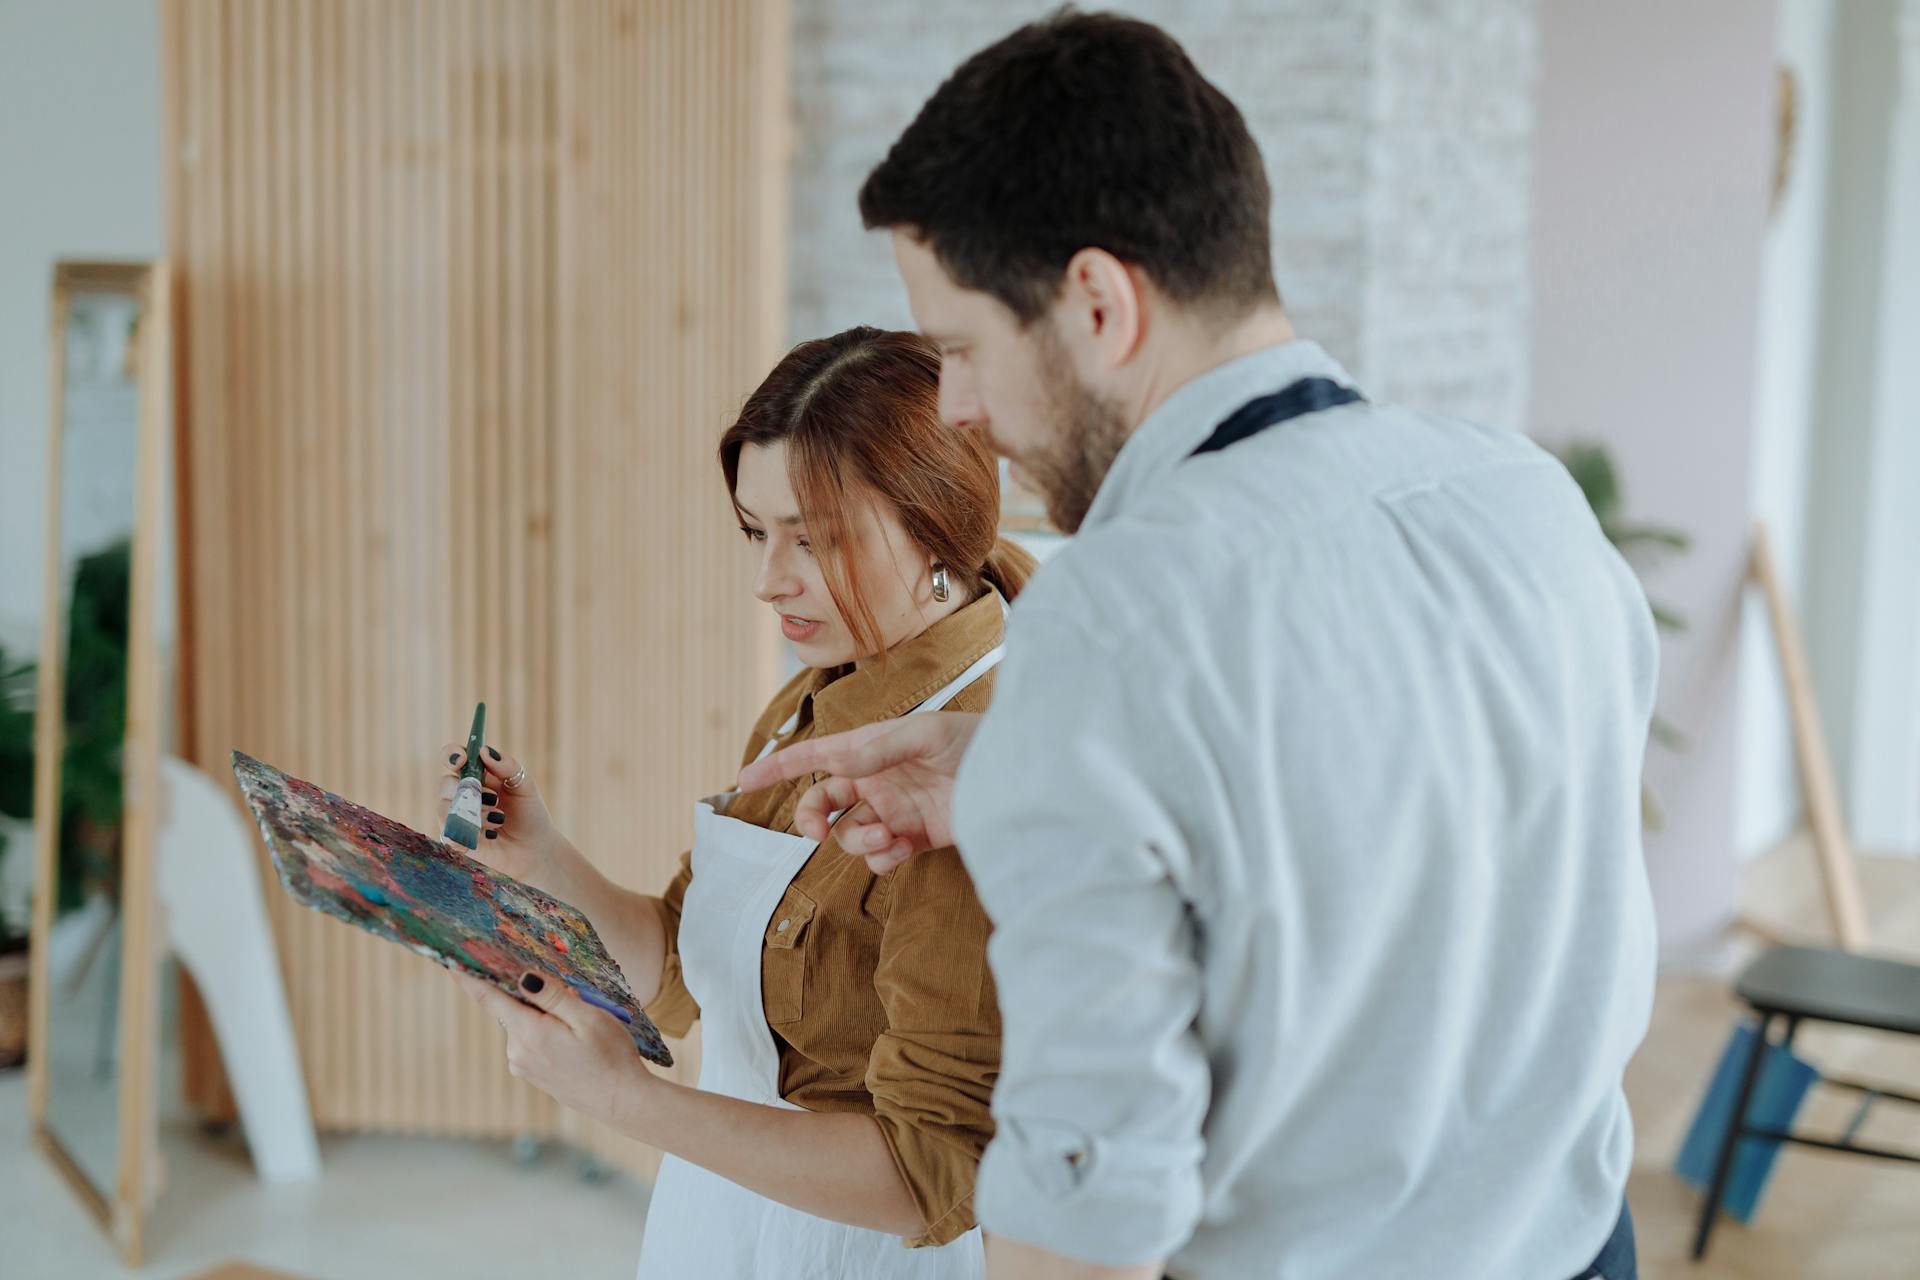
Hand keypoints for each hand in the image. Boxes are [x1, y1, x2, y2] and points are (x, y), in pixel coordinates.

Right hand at [437, 741, 569, 883]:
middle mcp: (462, 794)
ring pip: (445, 808)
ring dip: (475, 814)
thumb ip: (508, 766)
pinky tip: (490, 836)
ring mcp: (457, 817)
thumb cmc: (530, 813)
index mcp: (477, 775)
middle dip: (468, 790)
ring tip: (499, 820)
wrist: (535, 848)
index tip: (463, 759)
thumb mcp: (525, 786)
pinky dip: (470, 833)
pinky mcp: (456, 840)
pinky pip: (448, 834)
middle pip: (445, 784)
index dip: (452, 756)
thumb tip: (484, 751)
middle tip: (494, 799)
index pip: (453, 759)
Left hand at [453, 969, 655, 1127]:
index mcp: (529, 1033)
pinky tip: (574, 1041)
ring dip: (544, 1015)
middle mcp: (517, 1051)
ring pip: (523, 1024)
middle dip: (533, 995)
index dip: (468, 978)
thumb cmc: (611, 1056)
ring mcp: (522, 1065)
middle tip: (573, 996)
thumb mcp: (588, 1017)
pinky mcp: (531, 1074)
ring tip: (581, 1027)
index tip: (448, 962)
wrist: (623, 1101)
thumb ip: (553, 996)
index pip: (489, 999)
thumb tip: (522, 977)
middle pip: (512, 1008)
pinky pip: (530, 1040)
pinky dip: (545, 1031)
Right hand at [734, 712, 980, 872]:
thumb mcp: (927, 734)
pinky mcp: (914, 839)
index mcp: (871, 748)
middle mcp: (877, 780)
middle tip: (816, 833)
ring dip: (856, 841)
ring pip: (849, 835)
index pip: (815, 756)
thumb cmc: (974, 742)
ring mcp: (894, 811)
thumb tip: (838, 762)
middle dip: (812, 819)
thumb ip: (880, 749)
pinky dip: (881, 858)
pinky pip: (879, 856)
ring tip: (884, 837)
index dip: (778, 767)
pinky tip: (899, 849)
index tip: (742, 780)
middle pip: (823, 803)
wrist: (1017, 781)